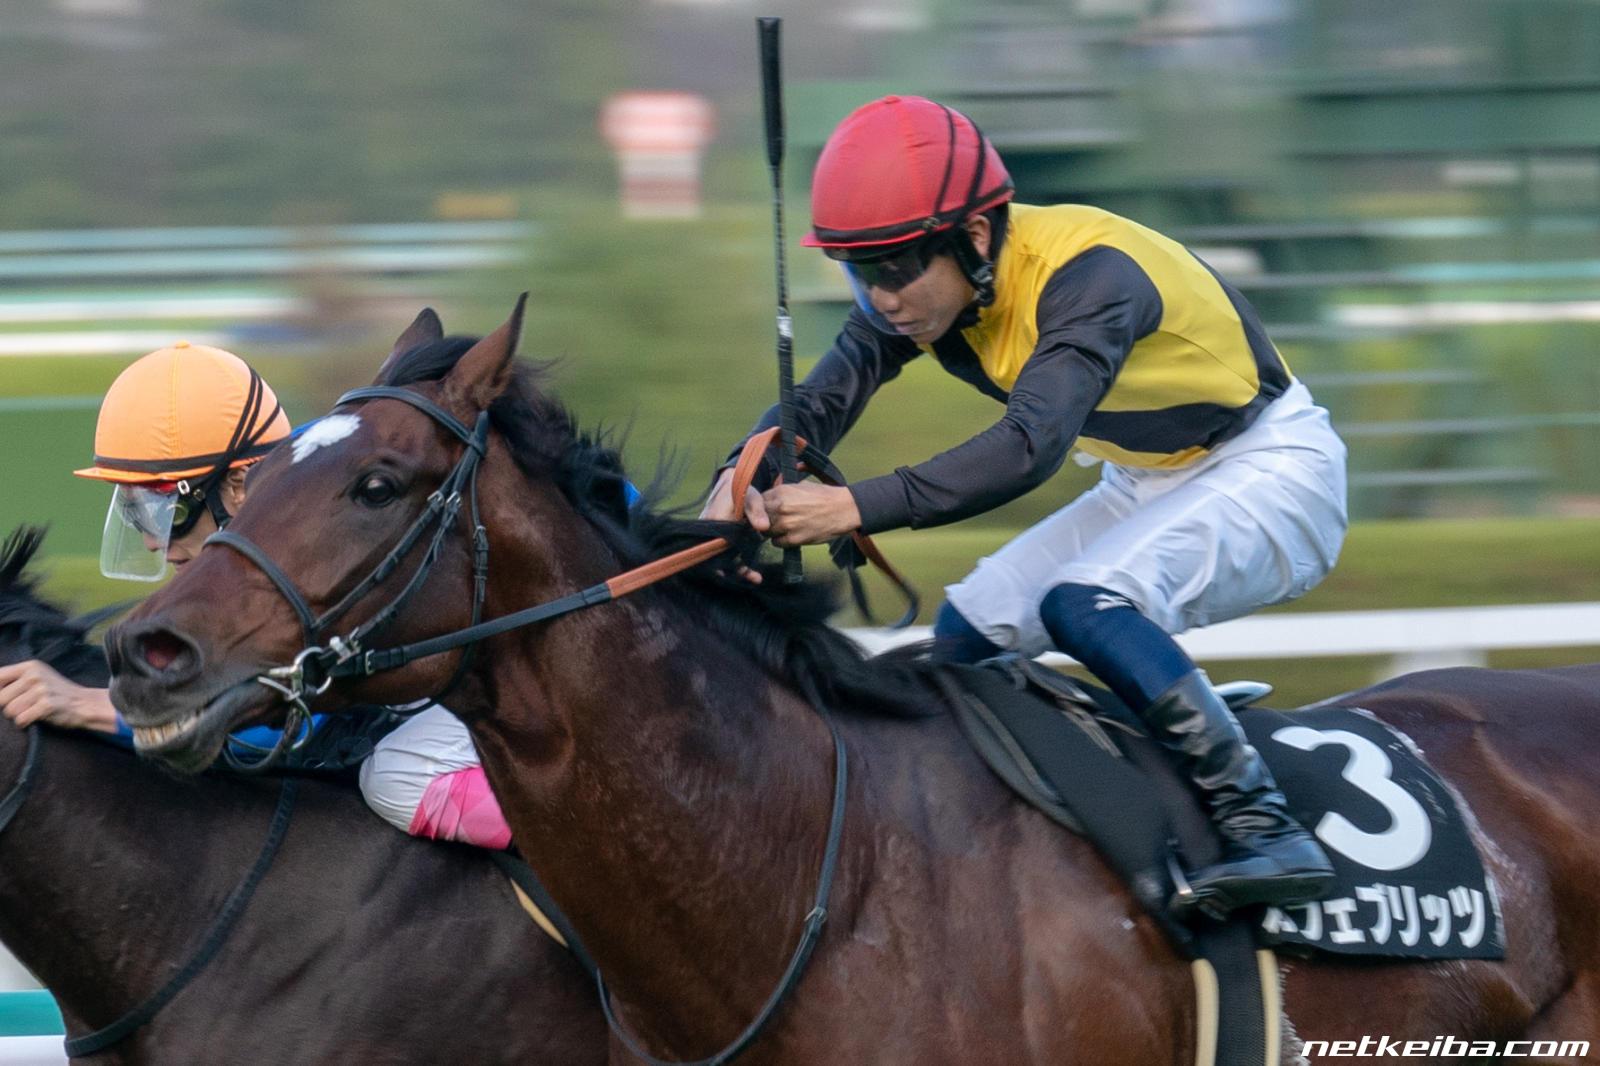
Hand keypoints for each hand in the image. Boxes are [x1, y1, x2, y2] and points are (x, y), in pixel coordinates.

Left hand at [0, 660, 119, 732]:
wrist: (85, 704)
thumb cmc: (56, 693)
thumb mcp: (37, 677)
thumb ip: (14, 680)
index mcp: (30, 666)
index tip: (7, 698)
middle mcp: (35, 675)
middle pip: (1, 698)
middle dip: (8, 707)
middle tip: (25, 706)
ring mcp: (42, 690)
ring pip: (9, 711)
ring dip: (18, 716)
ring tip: (32, 711)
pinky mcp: (46, 705)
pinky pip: (21, 719)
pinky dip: (25, 723)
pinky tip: (36, 718)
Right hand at [699, 468, 770, 584]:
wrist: (732, 483)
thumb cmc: (740, 490)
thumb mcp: (751, 497)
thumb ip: (757, 511)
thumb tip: (763, 527)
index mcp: (714, 521)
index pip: (718, 546)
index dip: (727, 562)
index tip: (741, 572)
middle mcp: (710, 532)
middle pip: (719, 557)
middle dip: (735, 570)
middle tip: (755, 578)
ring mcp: (714, 537)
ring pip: (724, 558)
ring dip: (739, 569)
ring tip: (757, 578)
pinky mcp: (721, 540)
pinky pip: (727, 555)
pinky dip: (738, 563)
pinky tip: (753, 573)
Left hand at [762, 483, 861, 547]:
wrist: (844, 509)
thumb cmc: (824, 496)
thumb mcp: (801, 484)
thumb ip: (783, 490)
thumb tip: (772, 494)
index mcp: (781, 492)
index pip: (758, 501)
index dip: (762, 506)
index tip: (766, 509)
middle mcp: (781, 508)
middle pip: (759, 518)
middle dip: (764, 519)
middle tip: (774, 520)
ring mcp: (787, 525)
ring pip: (765, 532)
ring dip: (771, 531)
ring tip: (784, 528)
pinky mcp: (794, 539)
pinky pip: (776, 543)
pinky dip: (781, 540)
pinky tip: (790, 535)